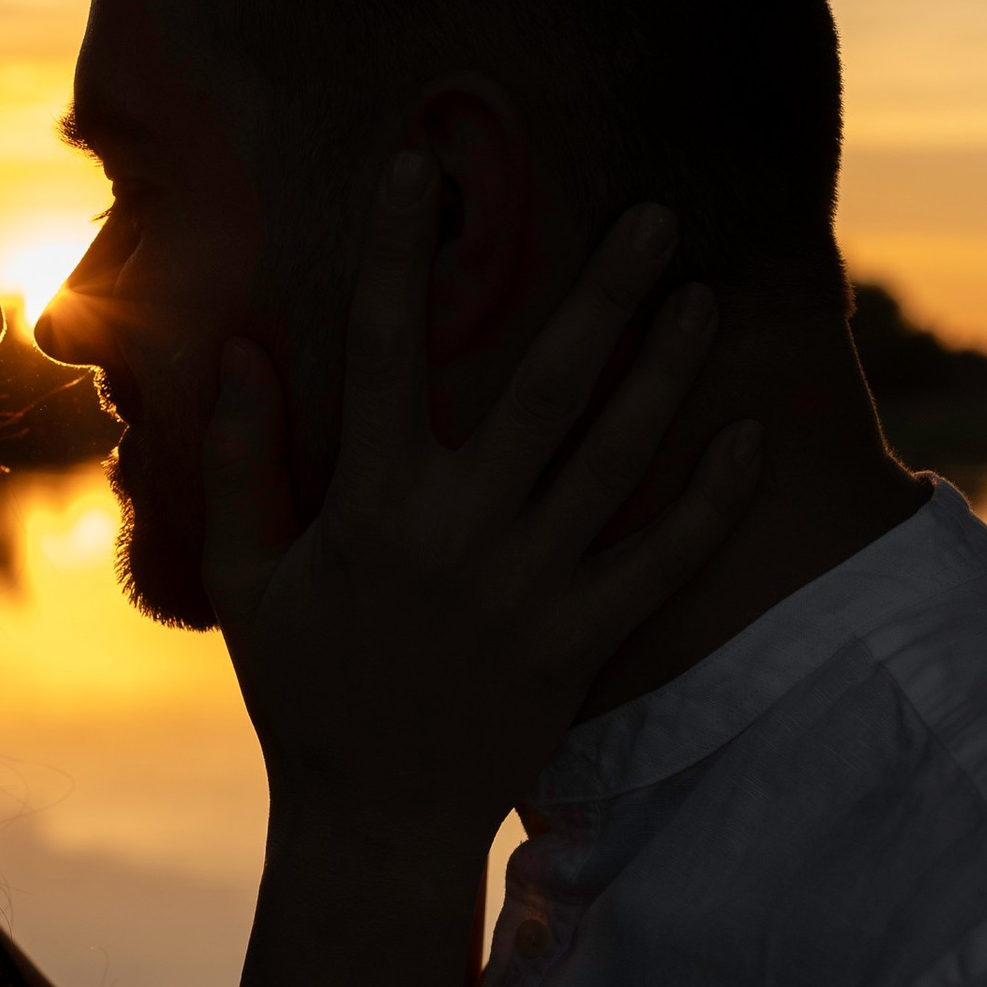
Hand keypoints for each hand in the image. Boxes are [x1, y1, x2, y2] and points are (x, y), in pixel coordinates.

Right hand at [200, 152, 758, 862]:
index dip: (401, 253)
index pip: (384, 351)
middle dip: (600, 292)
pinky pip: (663, 560)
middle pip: (543, 386)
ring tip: (702, 294)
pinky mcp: (581, 639)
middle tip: (652, 213)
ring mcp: (530, 588)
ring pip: (615, 457)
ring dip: (665, 371)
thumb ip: (238, 463)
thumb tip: (240, 349)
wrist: (373, 819)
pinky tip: (748, 435)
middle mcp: (460, 533)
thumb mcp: (245, 579)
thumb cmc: (303, 689)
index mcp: (373, 506)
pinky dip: (710, 500)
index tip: (419, 167)